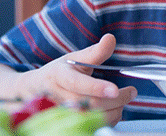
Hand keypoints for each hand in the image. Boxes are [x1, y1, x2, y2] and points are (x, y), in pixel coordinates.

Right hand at [14, 33, 136, 124]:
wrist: (34, 91)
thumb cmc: (59, 73)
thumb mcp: (74, 58)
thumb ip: (96, 52)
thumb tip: (111, 38)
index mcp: (59, 76)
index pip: (78, 83)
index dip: (96, 87)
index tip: (114, 89)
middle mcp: (57, 97)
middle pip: (89, 104)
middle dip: (115, 100)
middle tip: (131, 92)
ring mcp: (60, 114)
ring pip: (91, 118)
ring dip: (113, 111)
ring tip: (122, 101)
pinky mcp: (66, 124)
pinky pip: (90, 127)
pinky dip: (107, 120)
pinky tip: (112, 111)